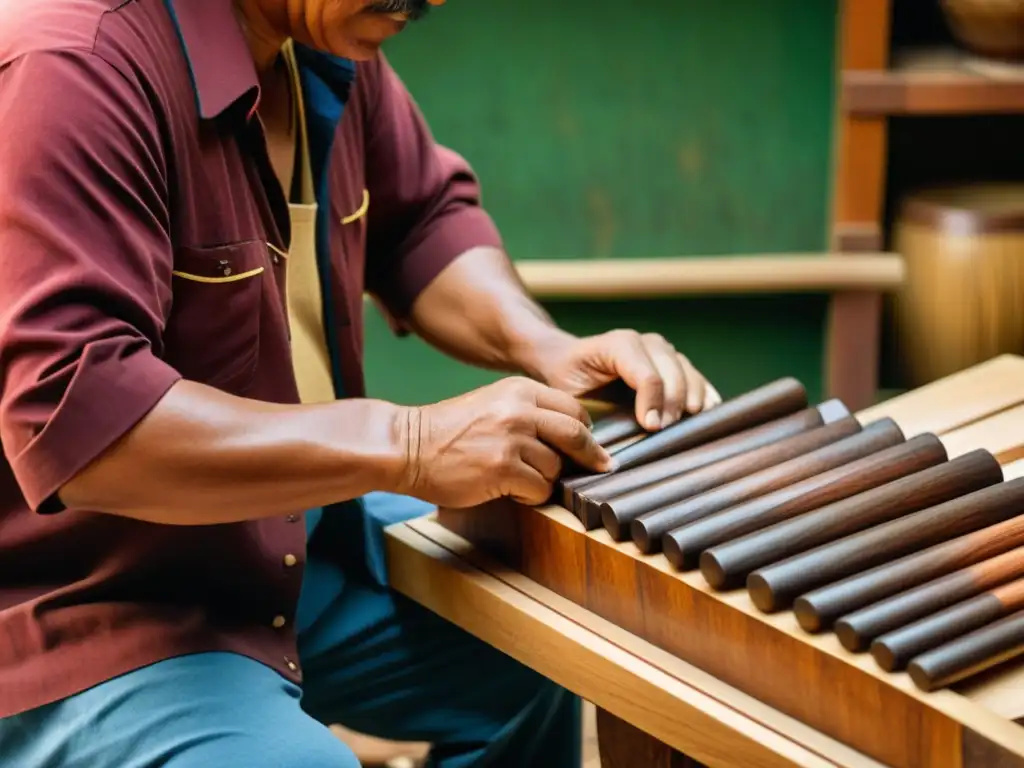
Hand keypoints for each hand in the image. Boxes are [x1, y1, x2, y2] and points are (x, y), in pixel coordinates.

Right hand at [399, 377, 614, 507]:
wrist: (408, 446)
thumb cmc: (449, 431)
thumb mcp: (493, 404)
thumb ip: (529, 413)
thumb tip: (573, 437)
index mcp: (520, 390)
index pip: (573, 408)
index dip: (585, 430)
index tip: (590, 445)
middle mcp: (519, 410)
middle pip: (576, 434)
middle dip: (590, 455)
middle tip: (600, 467)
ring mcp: (512, 440)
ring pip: (557, 467)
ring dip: (546, 479)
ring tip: (522, 478)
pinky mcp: (503, 469)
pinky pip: (540, 489)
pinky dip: (532, 496)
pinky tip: (513, 491)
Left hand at [533, 330, 721, 430]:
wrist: (567, 361)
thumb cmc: (567, 381)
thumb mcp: (568, 392)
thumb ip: (586, 410)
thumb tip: (604, 446)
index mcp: (619, 344)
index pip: (648, 375)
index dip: (653, 403)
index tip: (651, 427)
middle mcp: (646, 342)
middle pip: (674, 374)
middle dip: (673, 405)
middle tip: (664, 431)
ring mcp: (663, 351)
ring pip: (689, 373)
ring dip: (691, 401)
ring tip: (686, 426)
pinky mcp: (674, 362)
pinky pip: (696, 376)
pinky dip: (704, 394)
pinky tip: (708, 413)